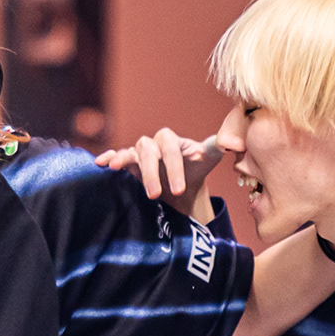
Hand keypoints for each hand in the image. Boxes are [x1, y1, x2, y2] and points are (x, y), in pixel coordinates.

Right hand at [94, 128, 219, 221]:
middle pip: (149, 150)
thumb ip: (219, 146)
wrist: (180, 189)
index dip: (175, 165)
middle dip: (153, 172)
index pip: (172, 148)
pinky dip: (108, 157)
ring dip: (128, 164)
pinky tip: (100, 163)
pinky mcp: (127, 166)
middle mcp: (154, 144)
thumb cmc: (195, 170)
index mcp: (173, 141)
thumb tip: (233, 142)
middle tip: (159, 194)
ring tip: (119, 172)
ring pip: (131, 154)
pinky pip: (116, 157)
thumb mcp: (209, 158)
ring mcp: (139, 154)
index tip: (181, 186)